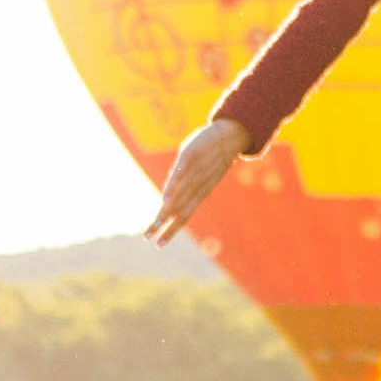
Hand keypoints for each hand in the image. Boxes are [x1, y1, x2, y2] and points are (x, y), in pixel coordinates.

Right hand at [144, 118, 249, 245]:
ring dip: (165, 211)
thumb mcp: (202, 174)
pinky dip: (173, 187)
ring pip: (179, 196)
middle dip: (165, 226)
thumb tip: (168, 199)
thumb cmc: (212, 156)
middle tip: (150, 239)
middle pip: (179, 211)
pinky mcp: (190, 156)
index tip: (159, 244)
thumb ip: (185, 186)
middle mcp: (198, 185)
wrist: (230, 136)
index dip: (171, 230)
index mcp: (201, 191)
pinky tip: (165, 198)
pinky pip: (180, 174)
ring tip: (155, 223)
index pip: (183, 215)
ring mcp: (195, 172)